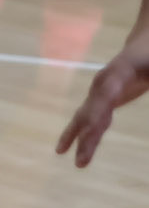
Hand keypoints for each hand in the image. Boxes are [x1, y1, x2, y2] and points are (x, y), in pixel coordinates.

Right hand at [57, 43, 148, 165]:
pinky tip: (66, 149)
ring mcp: (100, 90)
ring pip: (88, 117)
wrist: (144, 43)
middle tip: (81, 162)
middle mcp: (103, 82)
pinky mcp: (102, 98)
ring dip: (81, 140)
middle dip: (87, 137)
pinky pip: (90, 118)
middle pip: (92, 112)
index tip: (90, 135)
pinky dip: (82, 134)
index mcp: (119, 72)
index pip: (105, 96)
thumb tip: (148, 86)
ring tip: (79, 164)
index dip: (97, 114)